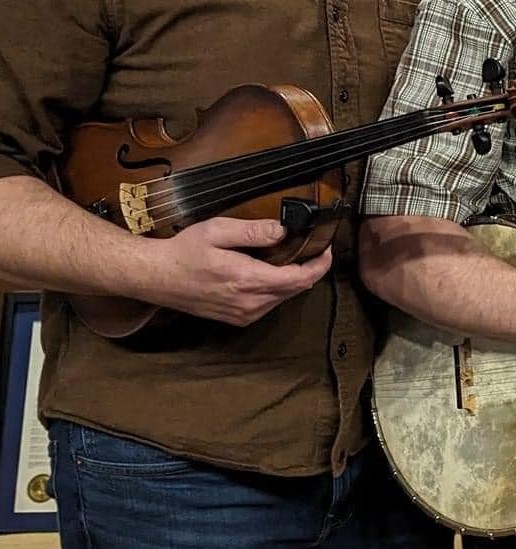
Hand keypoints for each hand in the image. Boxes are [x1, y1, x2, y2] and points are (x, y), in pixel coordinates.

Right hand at [145, 217, 332, 325]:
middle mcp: (250, 303)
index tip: (325, 248)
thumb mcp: (218, 231)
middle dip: (310, 269)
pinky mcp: (238, 318)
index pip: (301, 278)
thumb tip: (283, 230)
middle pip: (297, 289)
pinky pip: (269, 304)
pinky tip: (269, 272)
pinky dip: (277, 289)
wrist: (156, 277)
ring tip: (292, 257)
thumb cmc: (184, 252)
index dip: (320, 264)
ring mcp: (244, 314)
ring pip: (284, 298)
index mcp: (248, 281)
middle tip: (313, 248)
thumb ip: (253, 231)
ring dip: (293, 279)